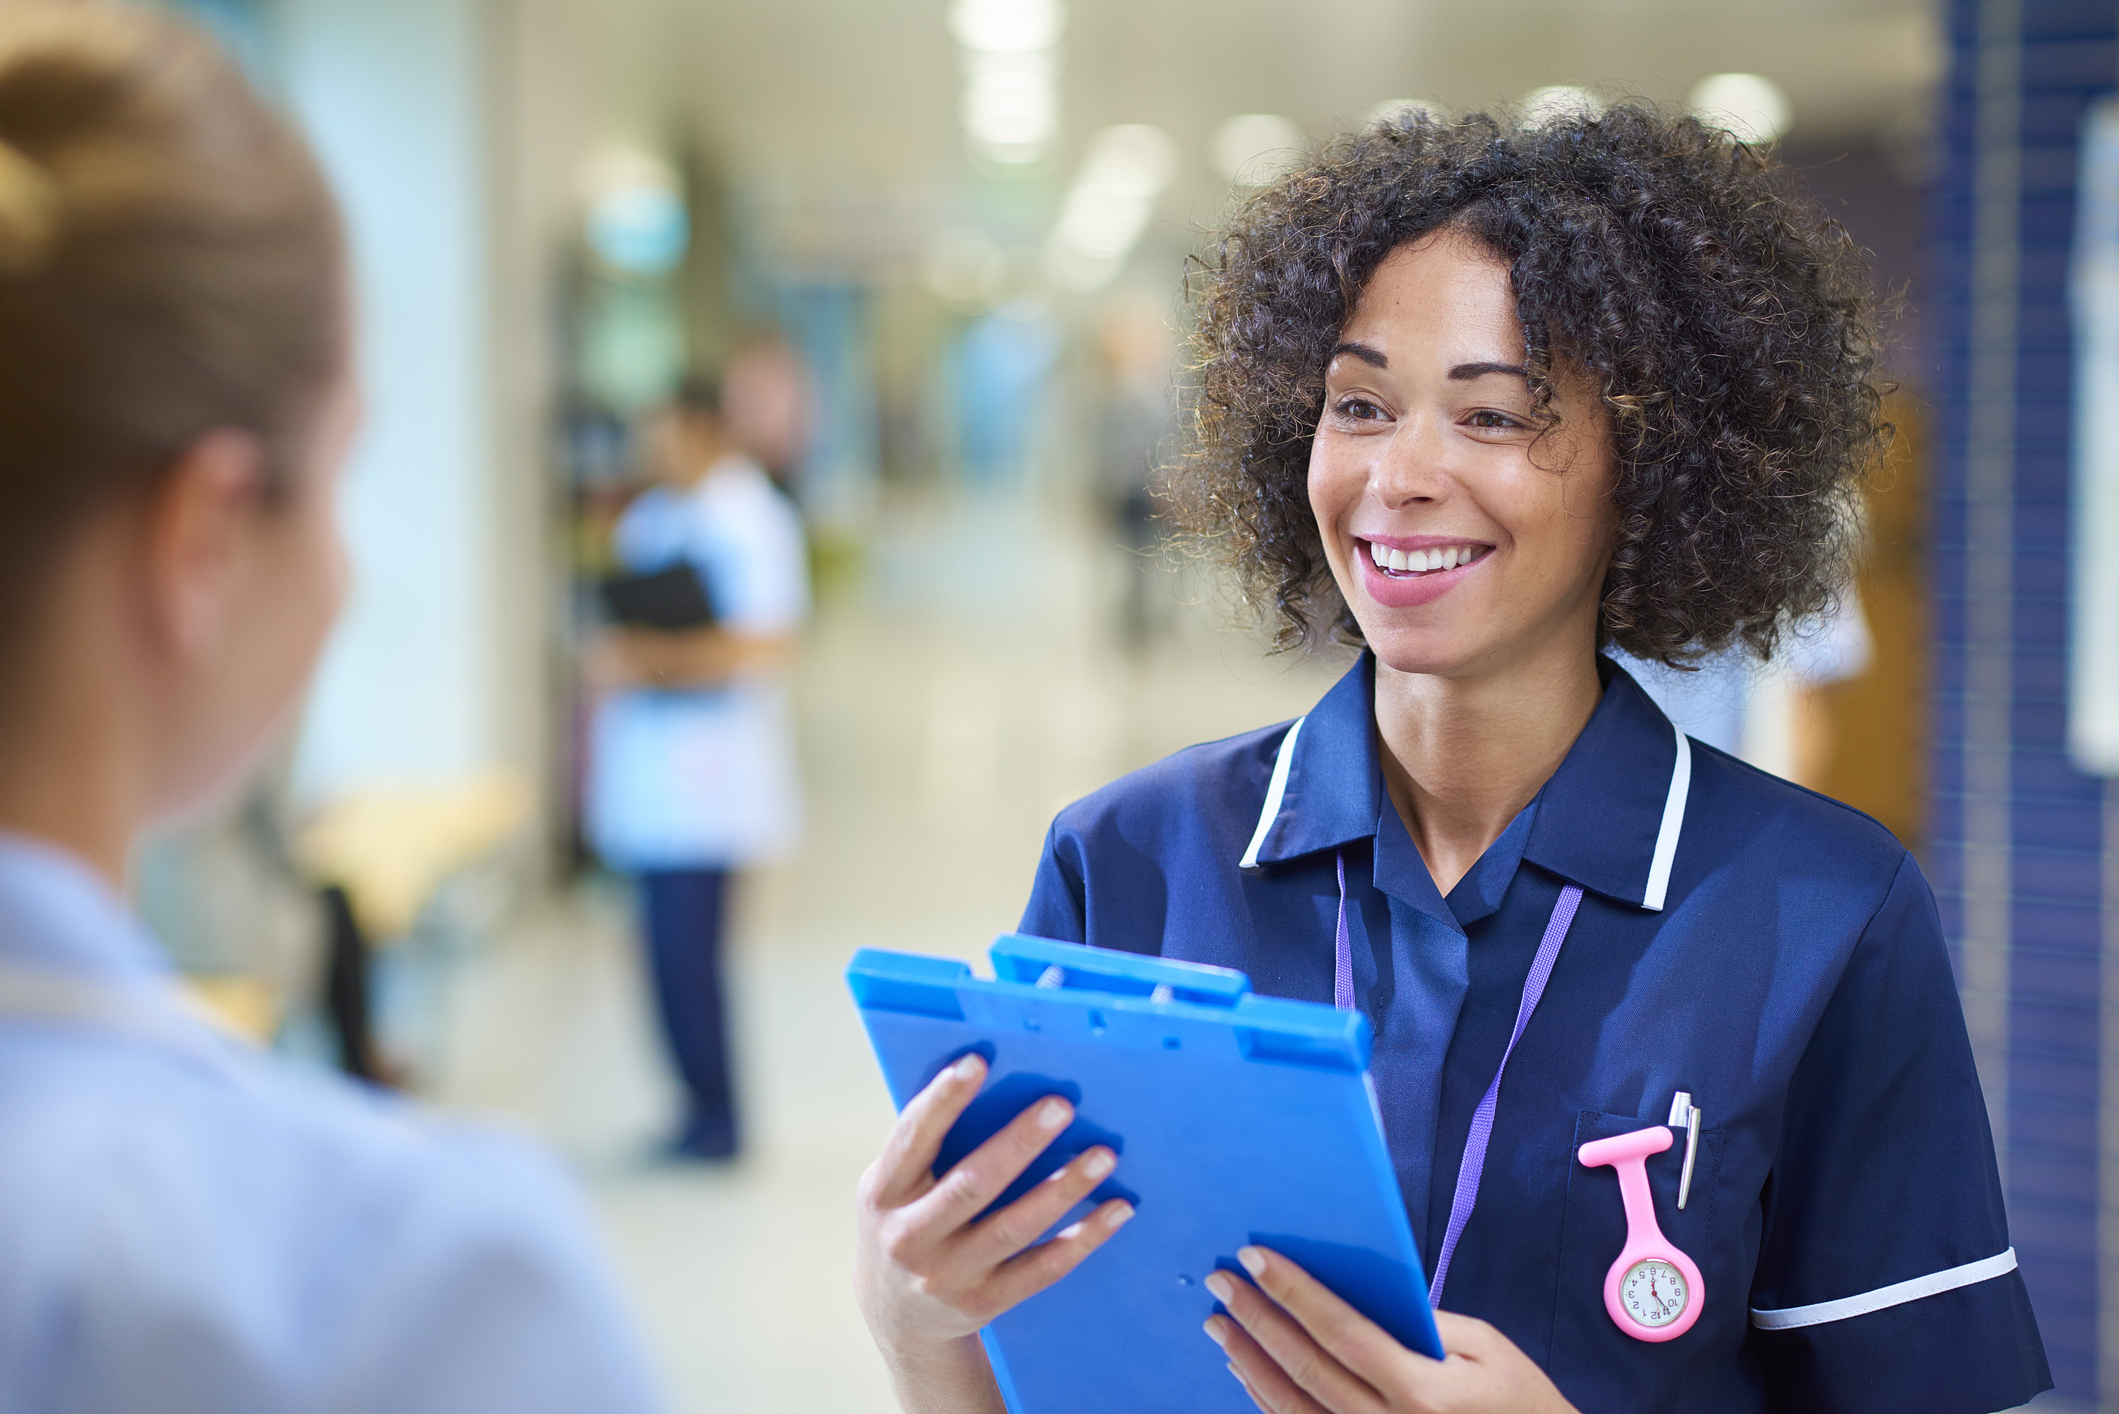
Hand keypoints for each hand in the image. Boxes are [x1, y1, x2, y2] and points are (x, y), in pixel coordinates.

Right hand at [854, 1054, 1134, 1405]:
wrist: (898, 1318)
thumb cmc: (905, 1219)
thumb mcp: (894, 1186)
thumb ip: (928, 1146)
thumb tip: (1000, 1086)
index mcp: (883, 1192)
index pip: (912, 1137)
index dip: (943, 1099)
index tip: (978, 1061)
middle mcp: (909, 1237)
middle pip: (971, 1184)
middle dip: (1018, 1143)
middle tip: (1062, 1106)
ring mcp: (947, 1275)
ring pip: (1014, 1228)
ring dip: (1063, 1189)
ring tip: (1103, 1156)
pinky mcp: (984, 1303)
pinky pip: (1042, 1269)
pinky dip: (1082, 1238)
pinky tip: (1115, 1210)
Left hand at [1203, 1247, 1578, 1413]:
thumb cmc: (1518, 1399)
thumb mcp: (1484, 1346)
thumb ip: (1421, 1322)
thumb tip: (1354, 1293)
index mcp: (1423, 1393)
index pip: (1341, 1332)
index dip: (1294, 1292)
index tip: (1255, 1256)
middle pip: (1305, 1369)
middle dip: (1256, 1320)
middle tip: (1221, 1281)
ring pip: (1290, 1409)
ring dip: (1250, 1362)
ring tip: (1222, 1324)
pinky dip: (1267, 1402)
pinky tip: (1249, 1372)